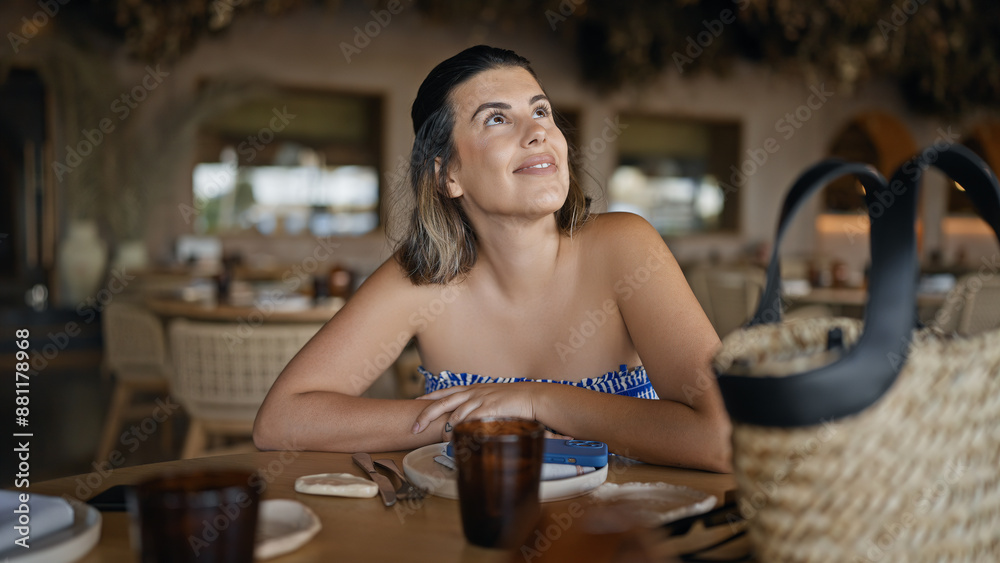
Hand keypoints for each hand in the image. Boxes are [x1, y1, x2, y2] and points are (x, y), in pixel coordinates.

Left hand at [411, 383, 537, 439]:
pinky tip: (458, 437)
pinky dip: (462, 429)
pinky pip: (471, 419)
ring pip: (455, 413)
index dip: (429, 397)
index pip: (445, 391)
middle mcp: (473, 392)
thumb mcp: (491, 397)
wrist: (531, 396)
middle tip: (415, 427)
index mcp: (472, 389)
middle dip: (426, 415)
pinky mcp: (490, 408)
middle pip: (443, 402)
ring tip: (440, 440)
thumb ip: (479, 405)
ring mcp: (481, 399)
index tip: (415, 402)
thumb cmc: (513, 399)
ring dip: (446, 428)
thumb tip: (469, 417)